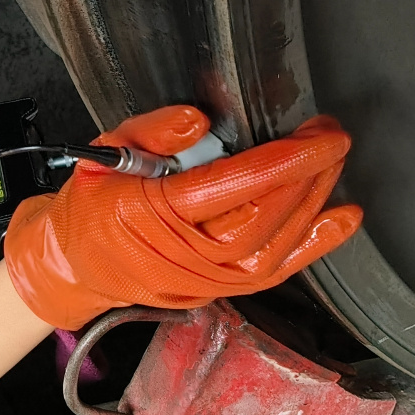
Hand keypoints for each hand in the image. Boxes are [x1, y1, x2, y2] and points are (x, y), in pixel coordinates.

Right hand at [2, 106, 362, 329]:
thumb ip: (150, 130)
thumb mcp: (104, 151)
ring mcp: (204, 280)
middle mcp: (183, 254)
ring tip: (333, 163)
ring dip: (313, 202)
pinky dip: (313, 245)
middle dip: (306, 174)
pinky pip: (273, 272)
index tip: (320, 135)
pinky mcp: (218, 292)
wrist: (73, 264)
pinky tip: (341, 218)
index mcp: (152, 213)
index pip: (233, 185)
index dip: (285, 159)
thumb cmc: (90, 205)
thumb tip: (198, 121)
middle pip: (262, 216)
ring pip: (274, 246)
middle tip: (329, 136)